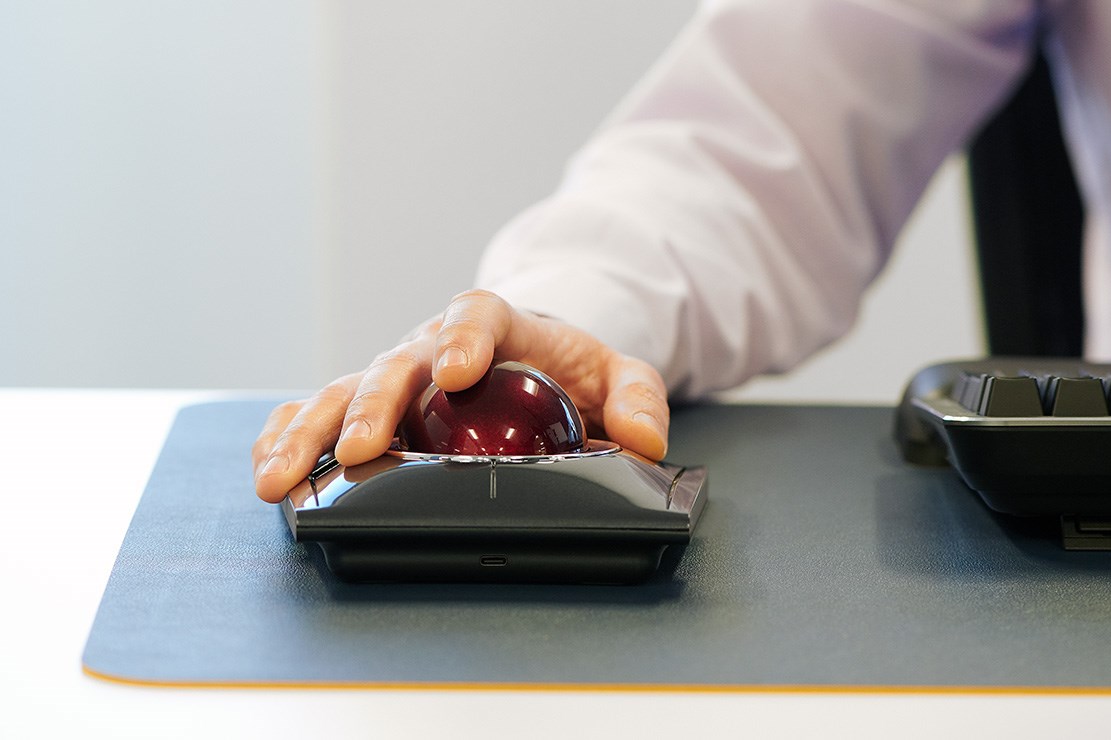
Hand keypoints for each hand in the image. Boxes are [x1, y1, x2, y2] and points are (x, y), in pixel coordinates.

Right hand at [252, 289, 669, 501]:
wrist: (534, 355)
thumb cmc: (569, 364)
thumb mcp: (619, 372)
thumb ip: (638, 397)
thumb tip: (646, 440)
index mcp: (498, 325)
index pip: (477, 314)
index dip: (463, 337)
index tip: (457, 372)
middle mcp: (435, 346)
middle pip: (397, 361)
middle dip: (375, 404)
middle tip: (362, 447)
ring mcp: (400, 375)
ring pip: (346, 390)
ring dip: (311, 430)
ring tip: (280, 475)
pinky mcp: (375, 402)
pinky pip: (325, 409)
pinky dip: (292, 432)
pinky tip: (271, 465)